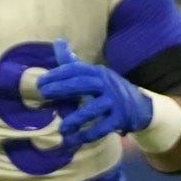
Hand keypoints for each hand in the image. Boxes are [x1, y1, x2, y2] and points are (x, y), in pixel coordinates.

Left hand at [35, 38, 153, 147]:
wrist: (140, 105)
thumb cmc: (107, 88)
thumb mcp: (92, 73)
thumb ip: (73, 62)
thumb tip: (58, 41)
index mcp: (97, 72)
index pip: (76, 69)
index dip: (58, 74)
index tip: (40, 82)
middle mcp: (106, 84)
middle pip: (84, 84)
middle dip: (63, 88)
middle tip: (44, 94)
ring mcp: (115, 101)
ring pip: (94, 108)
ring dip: (76, 118)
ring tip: (61, 128)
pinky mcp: (121, 118)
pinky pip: (104, 127)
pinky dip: (89, 134)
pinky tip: (74, 139)